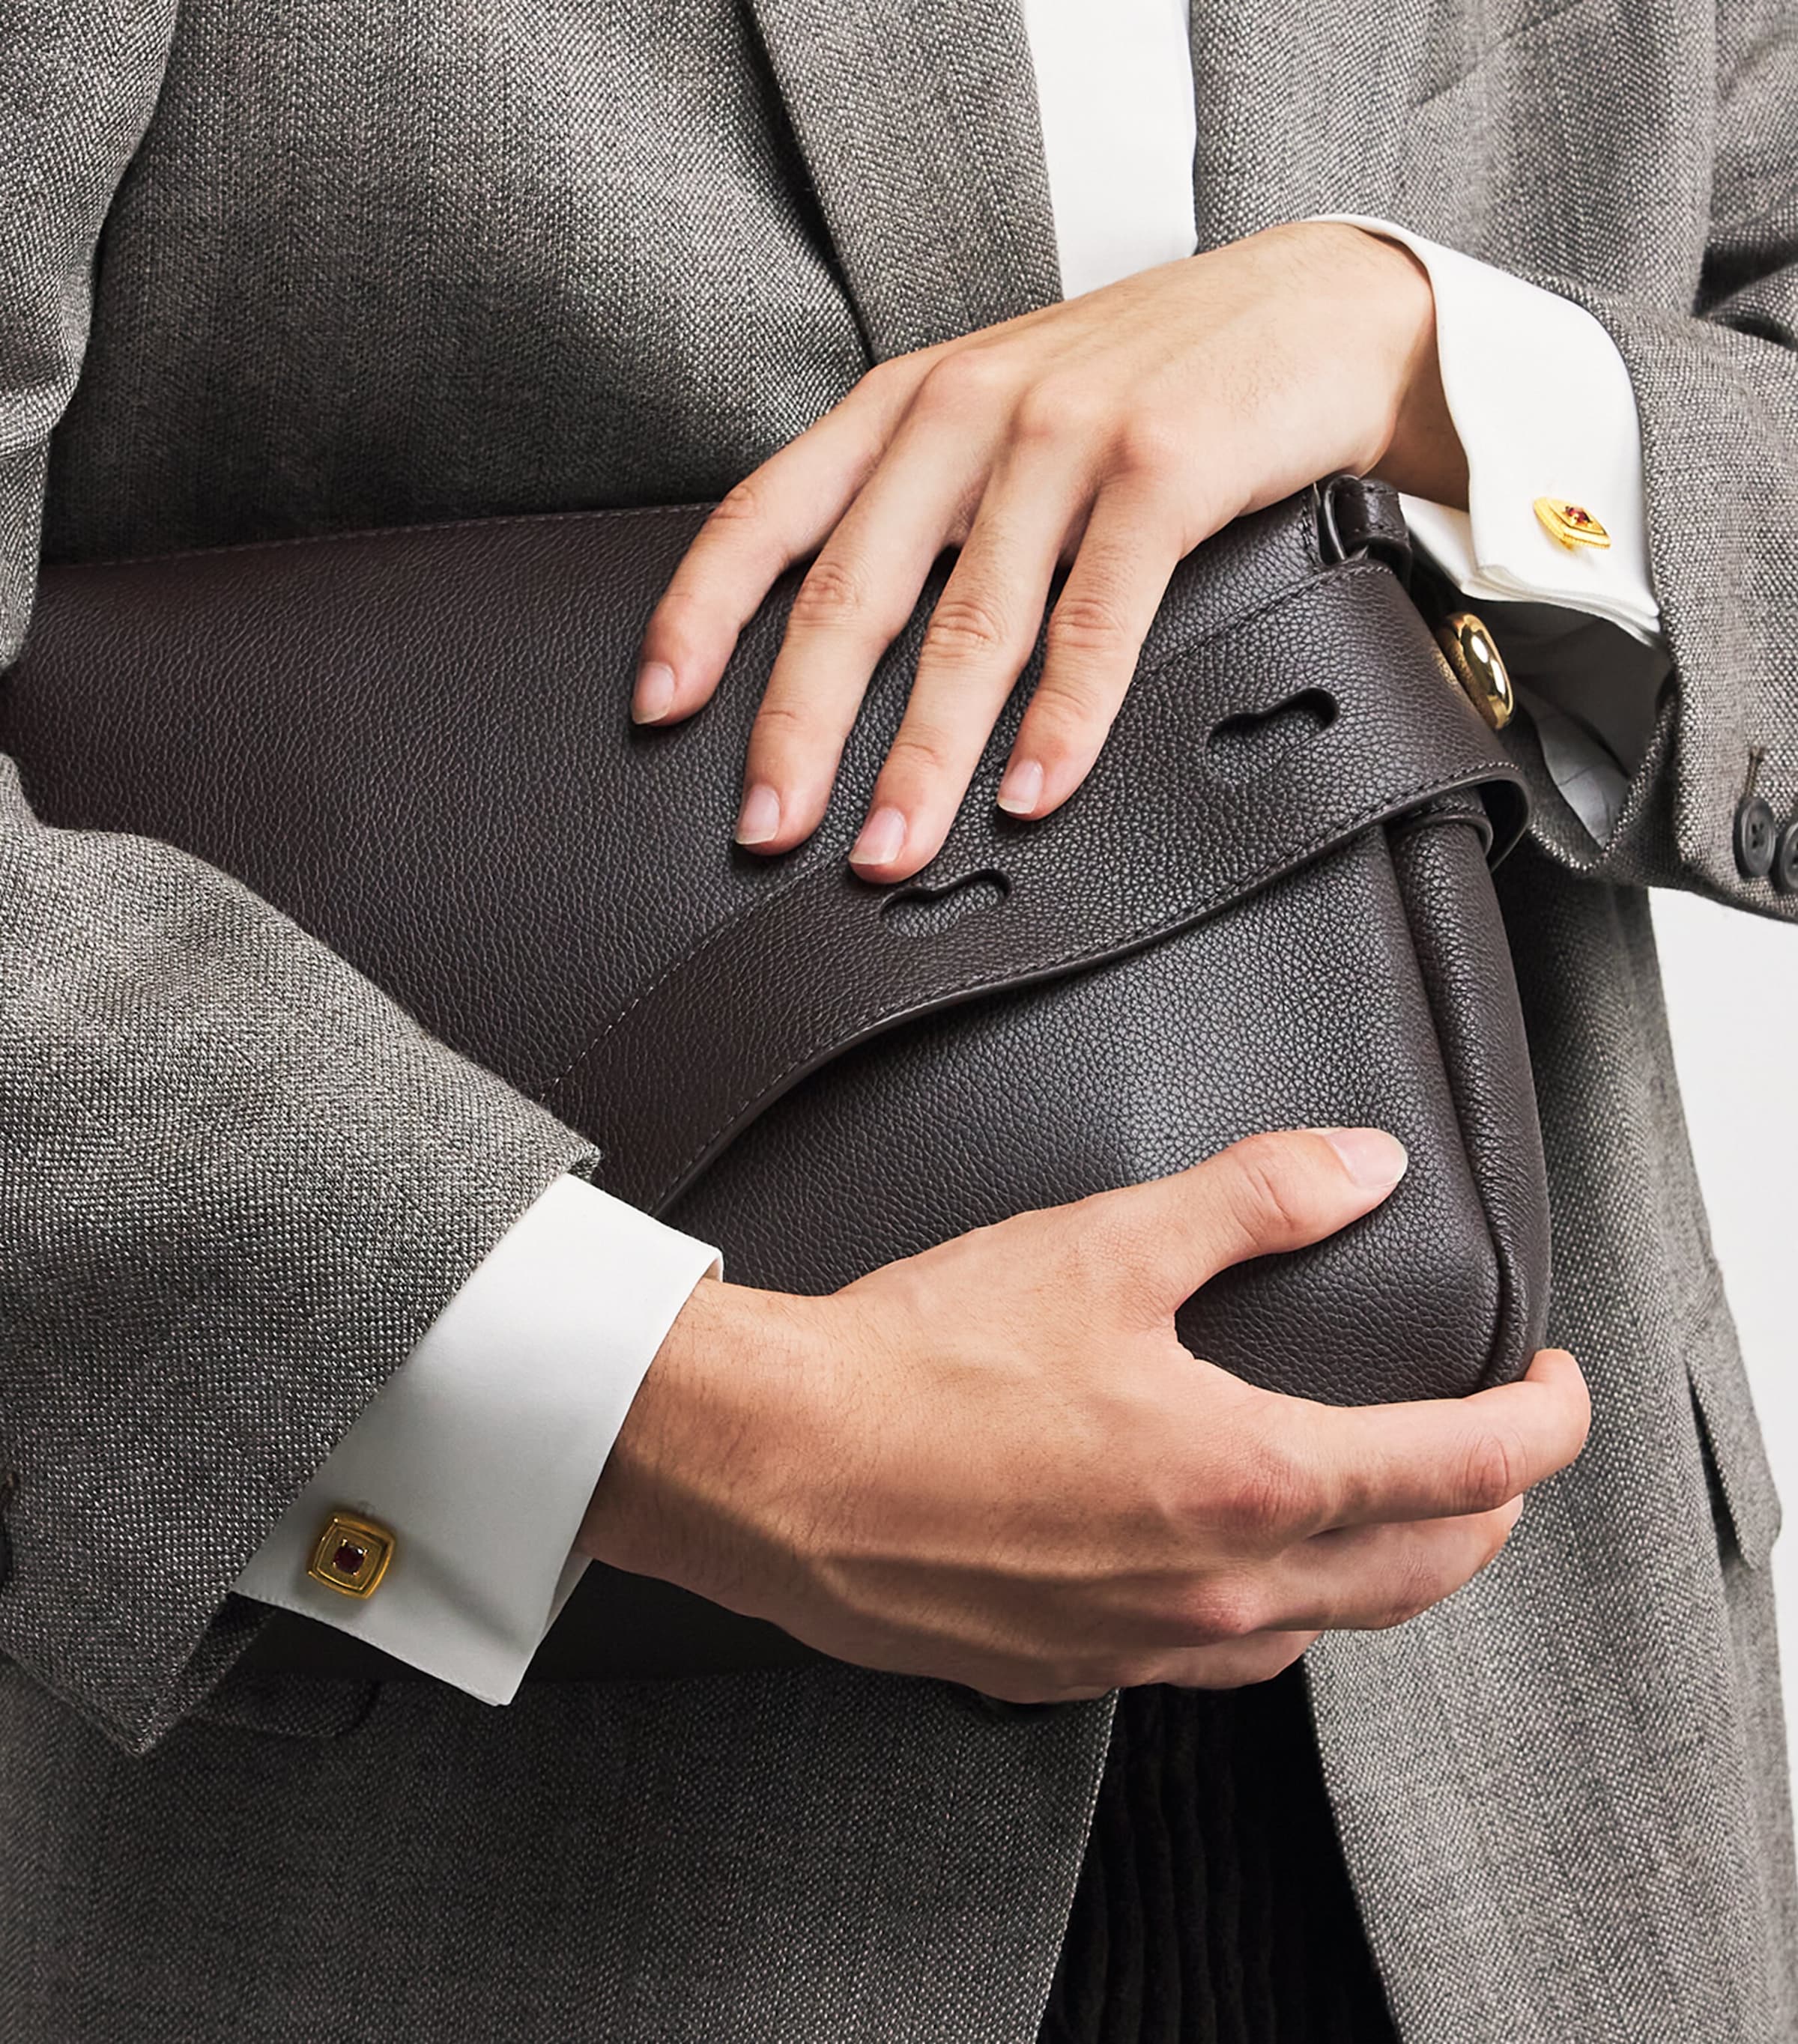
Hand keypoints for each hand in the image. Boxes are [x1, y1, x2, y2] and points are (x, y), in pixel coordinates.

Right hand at [581, 1130, 1587, 1701]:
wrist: (773, 1466)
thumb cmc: (920, 1363)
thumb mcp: (1103, 1247)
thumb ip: (1252, 1202)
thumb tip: (1358, 1168)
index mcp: (1247, 1478)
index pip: (1468, 1468)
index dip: (1542, 1421)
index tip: (1555, 1384)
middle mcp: (1216, 1586)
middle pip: (1425, 1572)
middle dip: (1488, 1508)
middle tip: (1495, 1452)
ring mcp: (1146, 1644)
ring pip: (1328, 1630)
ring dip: (1385, 1568)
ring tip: (1382, 1509)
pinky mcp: (1072, 1670)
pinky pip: (1219, 1660)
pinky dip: (1270, 1611)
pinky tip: (1232, 1568)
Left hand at [633, 220, 1467, 883]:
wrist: (1316, 309)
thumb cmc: (1148, 380)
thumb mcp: (1004, 412)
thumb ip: (922, 502)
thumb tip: (841, 648)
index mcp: (908, 402)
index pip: (768, 511)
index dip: (702, 613)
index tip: (662, 706)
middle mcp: (968, 407)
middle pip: (853, 591)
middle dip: (800, 728)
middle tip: (769, 828)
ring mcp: (1066, 433)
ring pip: (969, 622)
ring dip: (923, 755)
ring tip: (890, 847)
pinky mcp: (1163, 466)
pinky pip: (1096, 617)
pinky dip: (1060, 718)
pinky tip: (1031, 790)